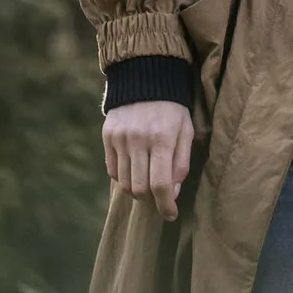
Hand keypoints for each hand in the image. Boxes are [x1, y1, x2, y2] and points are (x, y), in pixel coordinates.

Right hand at [104, 100, 193, 220]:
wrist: (145, 77)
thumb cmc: (172, 108)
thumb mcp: (185, 131)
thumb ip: (181, 163)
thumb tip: (172, 193)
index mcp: (162, 138)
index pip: (160, 184)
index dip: (166, 206)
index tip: (171, 215)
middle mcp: (138, 139)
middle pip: (140, 188)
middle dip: (151, 201)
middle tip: (158, 198)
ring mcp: (120, 138)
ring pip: (124, 183)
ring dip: (137, 191)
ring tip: (146, 184)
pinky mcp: (107, 136)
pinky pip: (112, 170)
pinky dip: (123, 178)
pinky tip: (133, 170)